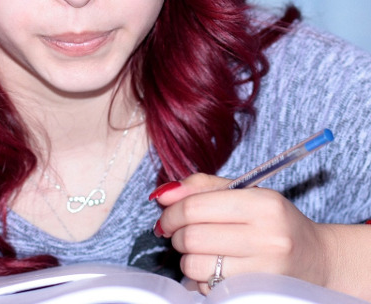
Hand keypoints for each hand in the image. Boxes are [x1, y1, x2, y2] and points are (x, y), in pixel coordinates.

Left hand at [151, 173, 329, 293]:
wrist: (318, 260)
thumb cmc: (274, 221)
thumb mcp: (245, 193)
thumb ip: (201, 187)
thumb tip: (163, 194)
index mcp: (262, 204)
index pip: (195, 207)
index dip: (171, 212)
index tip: (167, 215)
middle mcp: (267, 238)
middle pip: (192, 237)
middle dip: (175, 235)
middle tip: (178, 233)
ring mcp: (265, 271)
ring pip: (195, 266)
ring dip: (187, 259)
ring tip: (200, 252)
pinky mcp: (258, 295)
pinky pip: (208, 288)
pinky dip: (201, 280)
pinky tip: (214, 271)